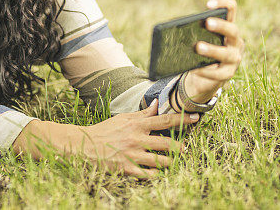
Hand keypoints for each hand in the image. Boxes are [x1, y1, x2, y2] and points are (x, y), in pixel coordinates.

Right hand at [12, 100, 198, 177]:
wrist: (83, 145)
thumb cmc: (106, 130)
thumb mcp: (124, 118)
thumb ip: (143, 113)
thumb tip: (158, 104)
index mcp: (137, 124)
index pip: (165, 121)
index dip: (183, 119)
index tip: (196, 117)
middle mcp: (136, 139)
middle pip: (167, 143)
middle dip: (180, 146)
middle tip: (187, 148)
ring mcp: (132, 155)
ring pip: (160, 161)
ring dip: (171, 162)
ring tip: (175, 161)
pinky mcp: (126, 169)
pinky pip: (147, 174)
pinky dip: (156, 174)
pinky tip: (160, 172)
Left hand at [181, 0, 244, 105]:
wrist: (202, 77)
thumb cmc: (198, 52)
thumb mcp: (195, 38)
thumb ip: (190, 31)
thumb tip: (174, 30)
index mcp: (227, 27)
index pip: (231, 9)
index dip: (223, 3)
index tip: (208, 4)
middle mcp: (235, 41)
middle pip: (233, 30)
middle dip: (221, 26)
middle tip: (208, 22)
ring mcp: (235, 58)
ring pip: (227, 53)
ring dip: (212, 50)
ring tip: (198, 47)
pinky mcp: (228, 74)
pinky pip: (219, 73)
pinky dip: (206, 71)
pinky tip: (196, 69)